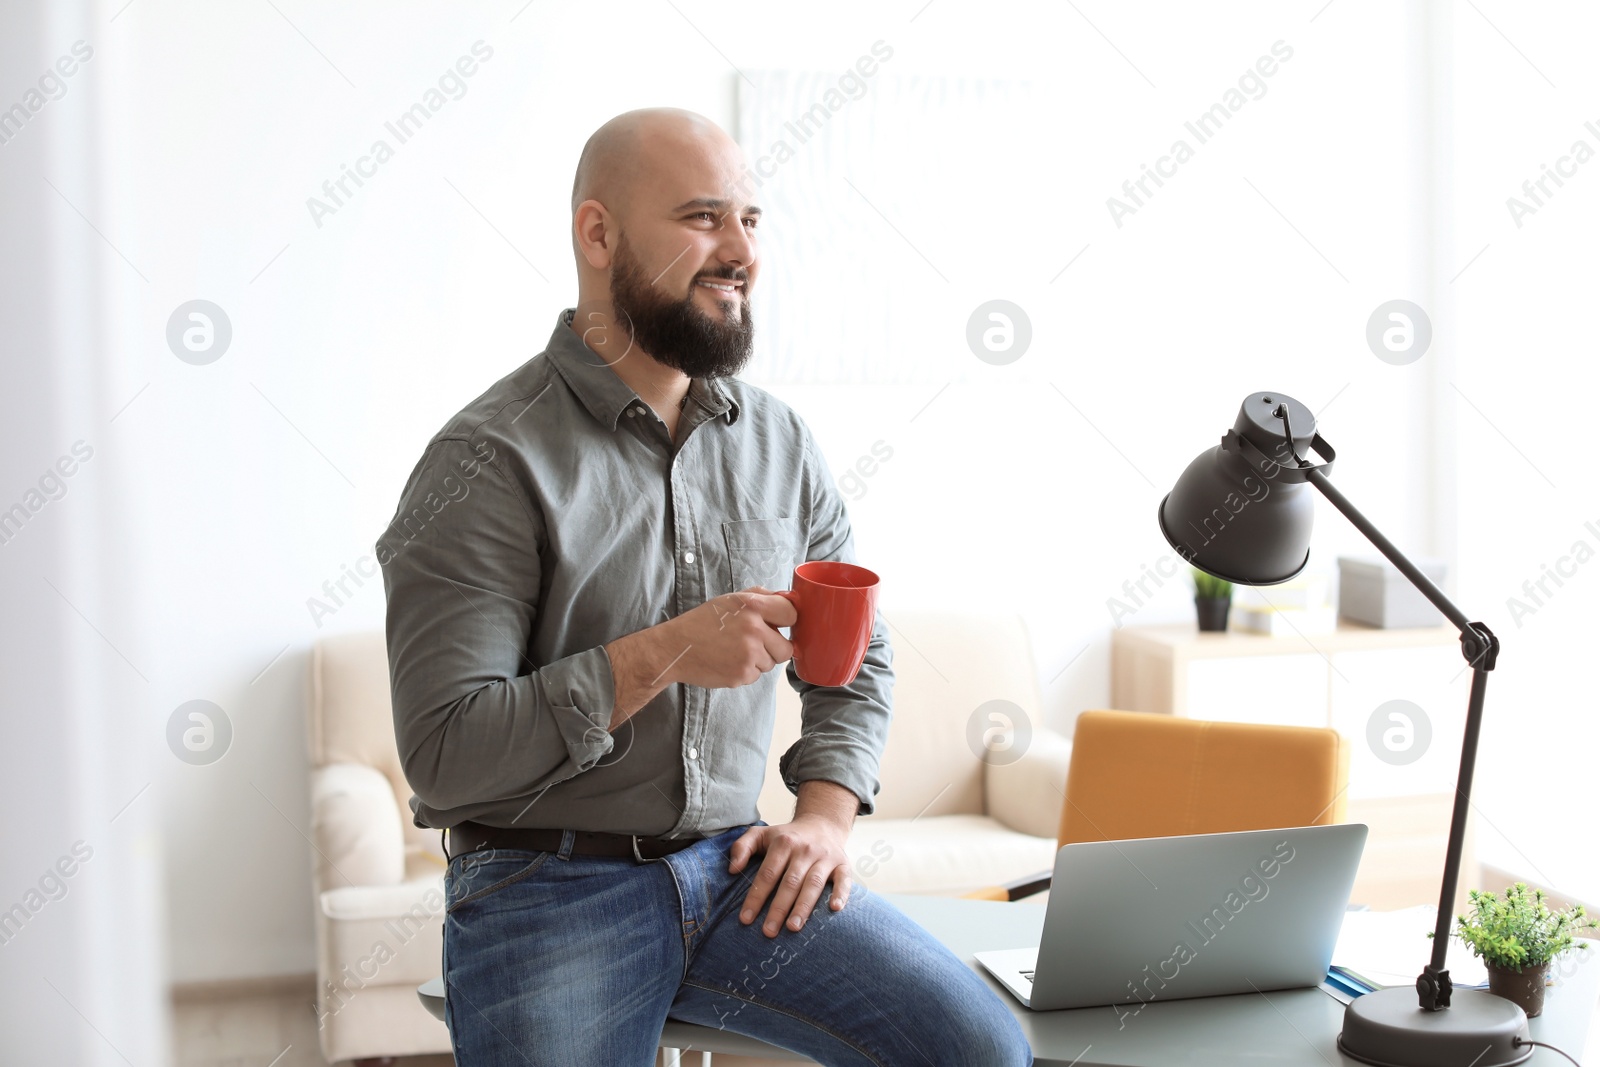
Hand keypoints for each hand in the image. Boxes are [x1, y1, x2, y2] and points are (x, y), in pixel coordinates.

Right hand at [605, 587, 794, 725]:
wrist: (675, 648)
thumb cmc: (703, 622)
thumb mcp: (730, 600)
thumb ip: (761, 597)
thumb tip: (789, 601)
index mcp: (751, 605)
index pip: (791, 614)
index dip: (786, 620)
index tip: (779, 624)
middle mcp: (753, 629)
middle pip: (786, 648)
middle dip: (774, 647)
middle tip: (753, 642)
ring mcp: (748, 654)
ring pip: (771, 664)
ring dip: (758, 660)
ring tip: (734, 651)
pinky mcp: (741, 675)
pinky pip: (756, 676)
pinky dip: (745, 671)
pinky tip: (727, 662)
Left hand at [728, 812, 851, 937]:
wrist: (822, 824)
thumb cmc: (786, 837)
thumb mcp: (760, 834)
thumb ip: (742, 847)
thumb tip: (732, 870)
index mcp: (783, 843)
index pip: (767, 874)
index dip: (755, 897)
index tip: (745, 919)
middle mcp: (805, 850)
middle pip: (790, 882)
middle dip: (778, 908)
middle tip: (768, 932)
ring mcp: (825, 857)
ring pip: (813, 884)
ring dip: (803, 907)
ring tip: (793, 928)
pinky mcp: (843, 864)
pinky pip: (844, 880)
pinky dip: (841, 894)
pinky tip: (834, 909)